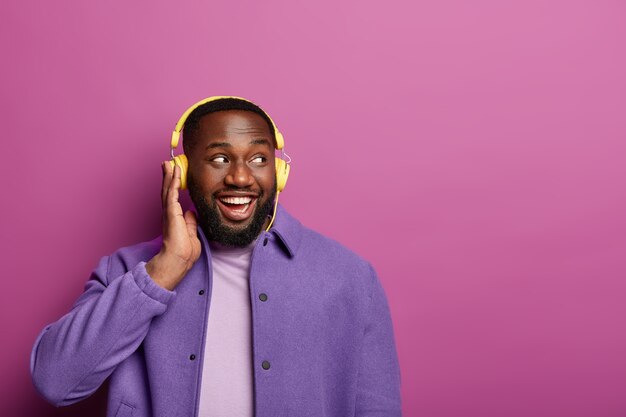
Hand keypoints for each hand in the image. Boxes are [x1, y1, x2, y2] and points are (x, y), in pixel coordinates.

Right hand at [146, 162, 201, 289]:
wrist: (178, 261)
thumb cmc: (184, 253)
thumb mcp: (191, 234)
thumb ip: (190, 223)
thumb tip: (191, 213)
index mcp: (174, 218)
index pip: (173, 198)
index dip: (173, 185)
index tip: (174, 174)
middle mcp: (169, 213)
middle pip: (167, 190)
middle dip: (168, 176)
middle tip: (167, 163)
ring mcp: (169, 213)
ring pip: (167, 189)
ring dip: (168, 175)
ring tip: (168, 163)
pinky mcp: (171, 213)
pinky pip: (172, 194)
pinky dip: (173, 182)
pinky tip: (175, 173)